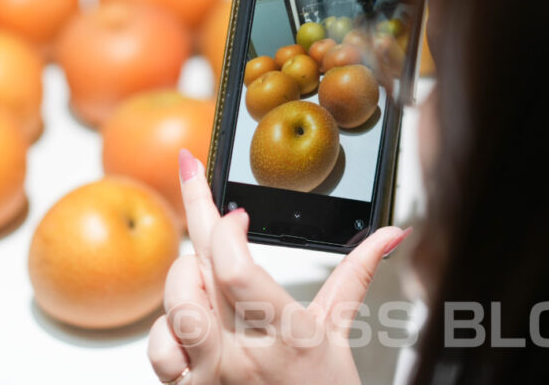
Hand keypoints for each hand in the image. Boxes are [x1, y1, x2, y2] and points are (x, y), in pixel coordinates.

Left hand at [147, 150, 408, 384]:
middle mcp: (246, 356)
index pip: (236, 269)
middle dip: (197, 219)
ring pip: (175, 307)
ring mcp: (213, 377)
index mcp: (289, 334)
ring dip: (182, 278)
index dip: (224, 228)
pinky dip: (166, 329)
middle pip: (199, 273)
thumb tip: (389, 235)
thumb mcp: (338, 334)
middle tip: (196, 182)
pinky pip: (158, 351)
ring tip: (203, 270)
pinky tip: (188, 324)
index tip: (233, 211)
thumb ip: (356, 276)